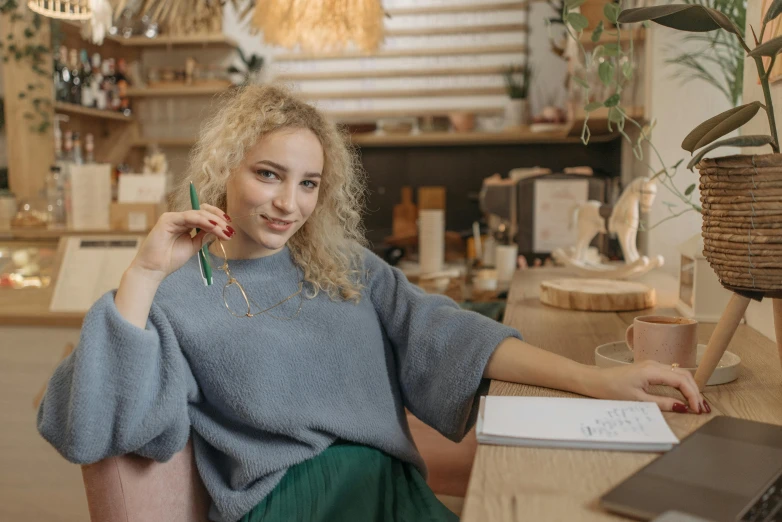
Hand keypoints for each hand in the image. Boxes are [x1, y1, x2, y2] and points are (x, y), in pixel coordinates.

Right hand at [129, 203, 233, 282]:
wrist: (154, 269)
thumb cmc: (170, 260)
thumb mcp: (194, 247)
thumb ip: (204, 237)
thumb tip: (218, 229)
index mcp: (185, 224)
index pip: (204, 215)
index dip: (218, 218)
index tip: (230, 228)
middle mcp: (179, 218)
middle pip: (203, 211)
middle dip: (219, 219)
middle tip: (230, 230)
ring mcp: (173, 217)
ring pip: (199, 214)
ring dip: (214, 222)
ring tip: (225, 231)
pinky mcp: (168, 219)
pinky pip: (189, 217)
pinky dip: (203, 221)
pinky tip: (213, 226)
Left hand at [589, 360, 709, 413]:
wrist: (594, 380)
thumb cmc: (611, 389)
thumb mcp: (637, 400)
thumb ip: (661, 403)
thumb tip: (682, 407)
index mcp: (652, 371)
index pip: (682, 380)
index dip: (693, 395)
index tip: (698, 409)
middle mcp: (654, 364)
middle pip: (684, 375)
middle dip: (696, 391)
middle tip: (702, 409)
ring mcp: (652, 365)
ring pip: (679, 373)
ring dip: (690, 387)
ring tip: (697, 404)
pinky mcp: (649, 369)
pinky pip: (671, 374)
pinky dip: (681, 384)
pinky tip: (685, 395)